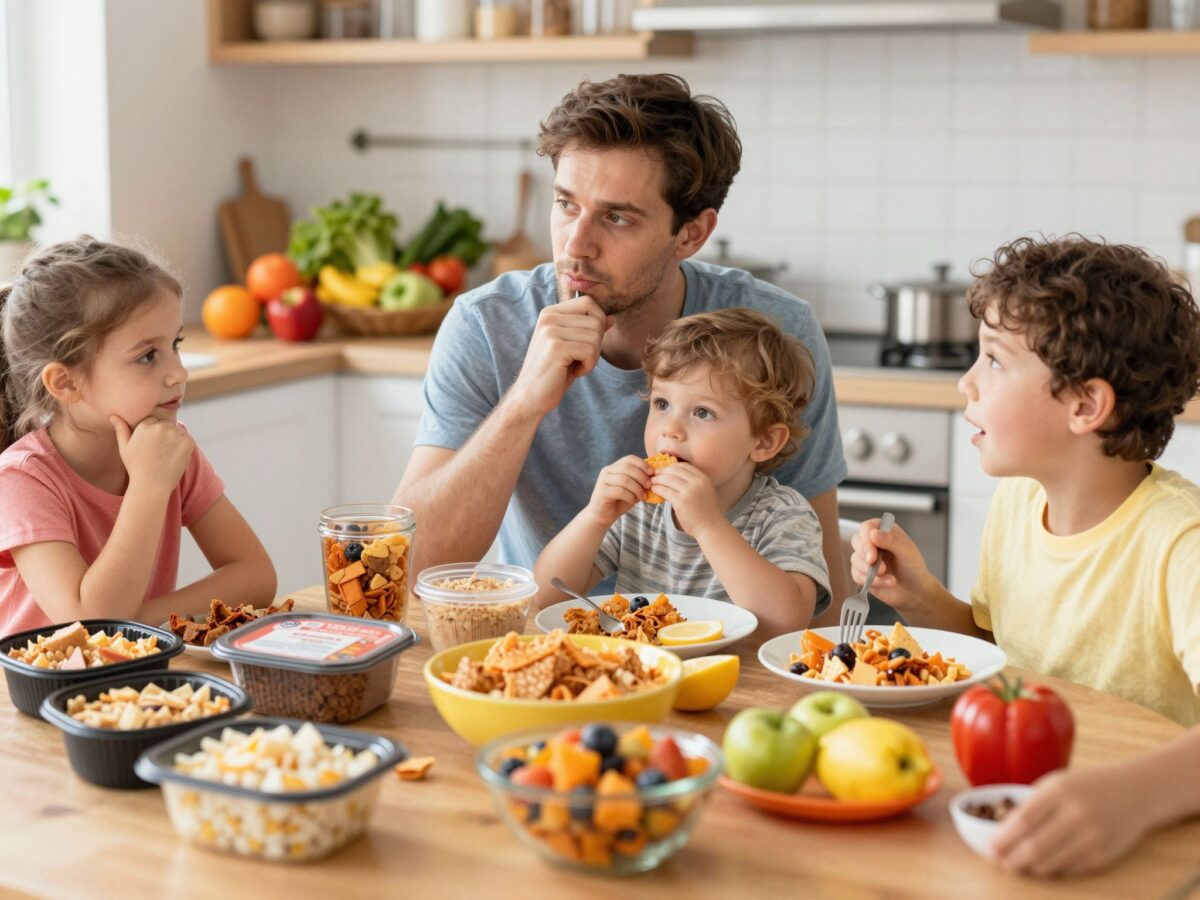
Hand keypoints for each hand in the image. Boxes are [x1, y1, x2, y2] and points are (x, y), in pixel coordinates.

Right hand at [111, 415, 194, 494]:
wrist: (151, 486)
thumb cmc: (135, 467)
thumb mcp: (124, 448)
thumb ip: (121, 429)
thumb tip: (113, 415)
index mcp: (145, 425)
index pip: (152, 422)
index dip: (151, 435)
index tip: (149, 447)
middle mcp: (161, 427)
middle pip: (166, 425)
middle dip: (164, 435)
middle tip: (158, 453)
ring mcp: (175, 434)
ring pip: (177, 431)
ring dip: (175, 439)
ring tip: (165, 456)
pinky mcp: (188, 442)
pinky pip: (188, 438)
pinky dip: (184, 446)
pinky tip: (174, 457)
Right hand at [509, 295, 609, 417]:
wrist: (530, 397)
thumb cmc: (554, 373)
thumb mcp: (574, 348)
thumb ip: (590, 331)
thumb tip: (612, 318)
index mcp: (551, 313)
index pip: (588, 302)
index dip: (597, 323)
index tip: (585, 344)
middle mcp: (549, 317)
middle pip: (596, 320)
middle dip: (596, 344)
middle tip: (579, 360)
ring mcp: (551, 331)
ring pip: (596, 336)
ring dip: (592, 357)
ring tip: (574, 366)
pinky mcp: (556, 347)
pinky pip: (590, 351)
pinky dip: (588, 366)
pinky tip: (573, 372)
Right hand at [586, 456, 650, 526]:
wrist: (603, 515)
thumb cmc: (620, 501)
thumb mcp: (633, 490)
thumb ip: (640, 482)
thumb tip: (655, 477)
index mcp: (615, 467)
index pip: (630, 458)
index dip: (642, 464)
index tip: (652, 473)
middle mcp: (607, 471)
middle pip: (627, 467)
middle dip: (641, 476)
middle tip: (649, 486)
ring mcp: (603, 480)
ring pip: (624, 479)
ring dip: (637, 488)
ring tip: (643, 496)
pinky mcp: (602, 492)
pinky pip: (619, 491)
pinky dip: (630, 496)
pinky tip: (633, 501)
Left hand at [647, 463, 723, 537]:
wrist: (711, 527)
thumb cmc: (706, 512)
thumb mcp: (704, 492)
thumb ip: (693, 484)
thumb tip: (673, 476)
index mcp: (703, 478)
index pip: (683, 466)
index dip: (671, 466)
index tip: (663, 469)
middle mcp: (697, 482)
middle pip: (674, 470)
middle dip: (662, 471)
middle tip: (654, 474)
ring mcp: (689, 492)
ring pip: (668, 480)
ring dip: (657, 479)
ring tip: (651, 482)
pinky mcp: (681, 502)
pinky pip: (665, 491)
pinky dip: (657, 489)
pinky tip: (654, 490)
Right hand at [849, 518, 931, 611]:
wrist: (914, 591)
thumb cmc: (913, 568)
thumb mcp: (907, 552)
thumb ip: (891, 541)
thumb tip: (873, 533)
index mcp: (884, 531)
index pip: (866, 528)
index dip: (866, 541)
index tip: (872, 556)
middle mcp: (872, 542)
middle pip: (856, 542)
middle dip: (867, 557)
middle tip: (882, 569)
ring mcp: (865, 557)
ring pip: (855, 560)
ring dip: (872, 572)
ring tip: (891, 579)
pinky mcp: (861, 572)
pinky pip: (856, 575)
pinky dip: (871, 581)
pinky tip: (885, 584)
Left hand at [990, 767, 1151, 876]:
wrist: (1134, 792)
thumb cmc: (1087, 786)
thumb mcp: (1057, 784)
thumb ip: (1032, 805)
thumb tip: (1003, 833)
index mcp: (1059, 791)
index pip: (1023, 821)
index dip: (1003, 838)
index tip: (990, 848)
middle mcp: (1076, 814)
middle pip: (1034, 847)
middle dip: (1012, 859)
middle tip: (1000, 862)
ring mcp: (1092, 837)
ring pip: (1050, 863)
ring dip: (1029, 867)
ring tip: (1018, 864)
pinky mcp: (1104, 856)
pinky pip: (1069, 870)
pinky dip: (1052, 869)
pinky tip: (1043, 865)